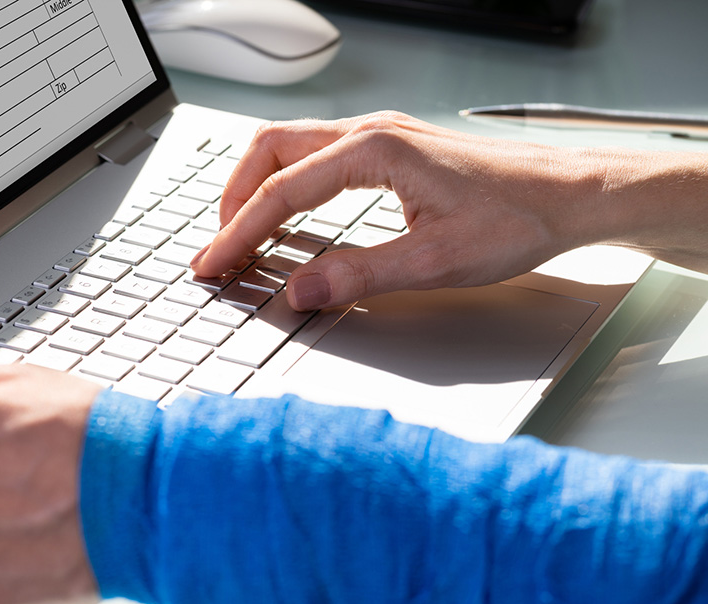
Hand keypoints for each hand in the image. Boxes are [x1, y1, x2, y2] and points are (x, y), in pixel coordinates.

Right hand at [192, 111, 707, 309]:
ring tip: (240, 232)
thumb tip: (299, 290)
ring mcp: (380, 137)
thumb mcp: (435, 260)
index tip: (213, 263)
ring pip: (291, 147)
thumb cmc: (518, 218)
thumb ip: (360, 274)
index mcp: (374, 150)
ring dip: (257, 187)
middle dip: (233, 198)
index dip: (239, 232)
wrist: (571, 196)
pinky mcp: (391, 150)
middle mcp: (371, 133)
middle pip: (271, 150)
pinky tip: (289, 216)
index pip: (282, 190)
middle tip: (217, 246)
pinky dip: (286, 185)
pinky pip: (316, 156)